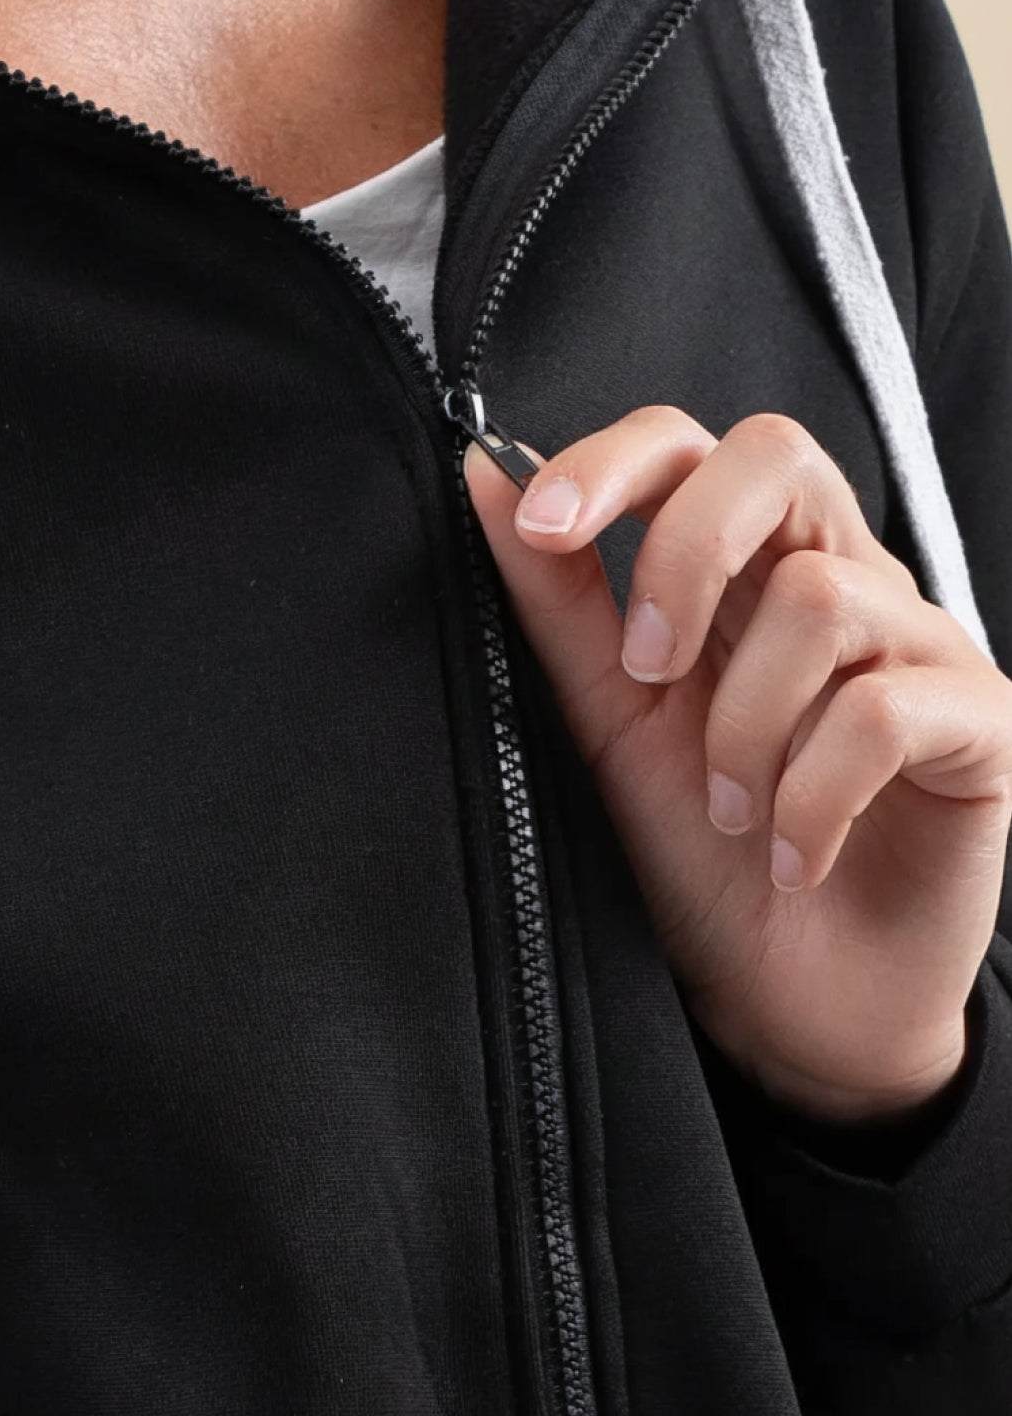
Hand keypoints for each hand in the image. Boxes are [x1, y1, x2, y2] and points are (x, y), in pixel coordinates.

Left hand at [465, 408, 1011, 1125]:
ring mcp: (917, 647)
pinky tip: (794, 855)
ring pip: (823, 597)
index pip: (692, 446)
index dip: (614, 460)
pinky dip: (811, 796)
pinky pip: (888, 711)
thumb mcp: (610, 720)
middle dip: (685, 552)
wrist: (791, 1000)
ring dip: (743, 724)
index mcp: (741, 573)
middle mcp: (838, 583)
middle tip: (647, 671)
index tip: (539, 525)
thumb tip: (484, 472)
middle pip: (777, 456)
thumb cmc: (700, 854)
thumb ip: (558, 601)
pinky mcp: (982, 724)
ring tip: (728, 808)